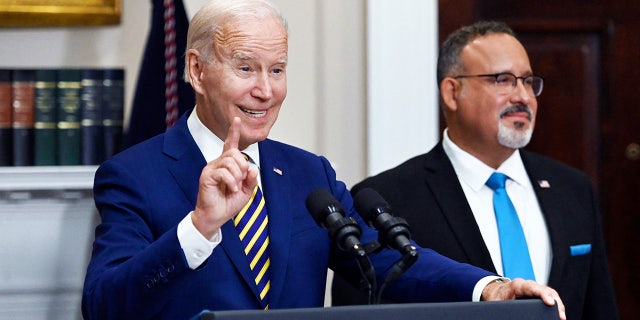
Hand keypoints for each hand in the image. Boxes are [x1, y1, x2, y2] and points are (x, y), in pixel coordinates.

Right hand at [192, 117, 258, 237]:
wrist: (215, 217)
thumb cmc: (227, 204)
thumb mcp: (246, 191)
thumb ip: (251, 179)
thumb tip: (252, 168)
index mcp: (226, 165)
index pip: (230, 145)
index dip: (234, 132)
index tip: (237, 120)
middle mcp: (217, 163)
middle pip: (235, 153)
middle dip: (243, 167)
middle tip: (241, 181)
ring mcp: (211, 168)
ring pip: (230, 162)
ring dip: (237, 176)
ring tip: (235, 187)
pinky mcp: (207, 176)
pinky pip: (223, 172)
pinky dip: (232, 182)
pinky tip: (231, 190)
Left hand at [482, 278, 565, 319]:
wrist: (496, 291)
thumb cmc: (496, 297)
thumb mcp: (497, 303)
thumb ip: (503, 309)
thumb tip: (507, 316)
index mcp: (517, 285)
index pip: (532, 287)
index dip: (543, 294)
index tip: (550, 303)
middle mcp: (527, 285)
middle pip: (545, 290)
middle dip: (555, 301)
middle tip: (560, 315)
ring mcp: (534, 288)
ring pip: (550, 293)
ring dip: (558, 304)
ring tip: (561, 316)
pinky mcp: (537, 294)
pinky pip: (549, 296)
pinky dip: (555, 304)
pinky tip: (558, 313)